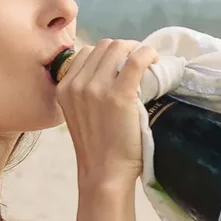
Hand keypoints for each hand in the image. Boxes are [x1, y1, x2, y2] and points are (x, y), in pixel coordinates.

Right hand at [54, 37, 159, 187]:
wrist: (105, 174)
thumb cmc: (98, 149)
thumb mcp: (79, 115)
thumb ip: (85, 93)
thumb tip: (108, 72)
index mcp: (65, 88)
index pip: (88, 52)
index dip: (109, 54)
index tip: (124, 63)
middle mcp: (77, 84)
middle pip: (104, 46)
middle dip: (125, 49)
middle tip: (140, 62)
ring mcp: (96, 88)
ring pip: (119, 47)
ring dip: (137, 49)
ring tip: (149, 63)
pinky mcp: (119, 95)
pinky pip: (136, 60)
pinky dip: (148, 54)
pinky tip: (156, 62)